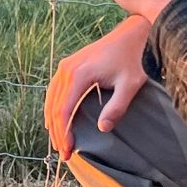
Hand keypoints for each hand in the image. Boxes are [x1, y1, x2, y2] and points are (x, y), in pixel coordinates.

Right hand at [44, 15, 152, 156]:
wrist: (134, 33)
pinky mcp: (70, 64)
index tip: (68, 151)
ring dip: (53, 121)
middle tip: (64, 154)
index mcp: (79, 74)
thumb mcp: (130, 85)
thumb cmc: (134, 58)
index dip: (64, 133)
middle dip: (57, 132)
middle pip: (54, 106)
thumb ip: (117, 107)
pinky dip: (54, 108)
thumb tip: (102, 129)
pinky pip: (55, 90)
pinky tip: (58, 120)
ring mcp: (66, 65)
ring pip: (51, 99)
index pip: (64, 110)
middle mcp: (67, 69)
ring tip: (59, 141)